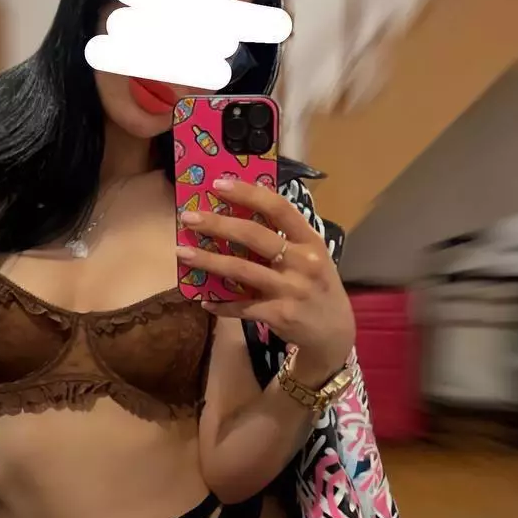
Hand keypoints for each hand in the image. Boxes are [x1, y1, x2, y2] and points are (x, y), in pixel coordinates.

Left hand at [176, 178, 354, 385]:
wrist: (334, 333)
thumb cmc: (317, 287)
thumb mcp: (311, 257)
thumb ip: (284, 239)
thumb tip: (237, 216)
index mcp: (310, 240)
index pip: (279, 208)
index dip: (247, 193)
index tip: (218, 184)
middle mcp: (302, 261)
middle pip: (254, 236)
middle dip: (217, 224)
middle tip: (188, 218)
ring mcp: (291, 289)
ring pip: (242, 270)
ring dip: (208, 261)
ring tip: (183, 253)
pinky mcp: (279, 314)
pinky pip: (242, 306)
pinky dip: (221, 304)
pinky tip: (204, 300)